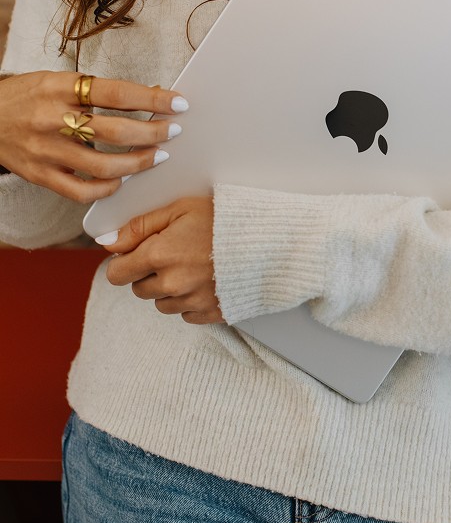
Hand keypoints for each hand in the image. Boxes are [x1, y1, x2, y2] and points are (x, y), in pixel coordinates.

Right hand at [0, 71, 188, 201]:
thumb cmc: (26, 97)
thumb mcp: (57, 81)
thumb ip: (98, 91)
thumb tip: (151, 94)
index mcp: (59, 88)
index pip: (116, 93)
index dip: (152, 99)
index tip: (178, 103)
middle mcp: (52, 119)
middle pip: (114, 130)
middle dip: (152, 133)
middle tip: (173, 131)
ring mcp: (46, 151)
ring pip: (103, 165)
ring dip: (138, 163)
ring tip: (156, 156)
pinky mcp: (40, 176)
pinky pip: (81, 191)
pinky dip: (107, 188)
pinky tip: (121, 180)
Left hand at [104, 196, 221, 324]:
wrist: (270, 240)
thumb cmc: (226, 219)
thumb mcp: (180, 208)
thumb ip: (140, 226)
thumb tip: (109, 242)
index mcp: (159, 255)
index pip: (117, 274)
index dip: (125, 262)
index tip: (138, 254)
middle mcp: (171, 283)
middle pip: (139, 290)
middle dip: (149, 274)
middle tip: (174, 254)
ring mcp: (191, 301)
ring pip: (162, 304)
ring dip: (169, 289)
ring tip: (193, 266)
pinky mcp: (210, 313)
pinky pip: (186, 314)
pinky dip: (190, 301)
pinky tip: (206, 280)